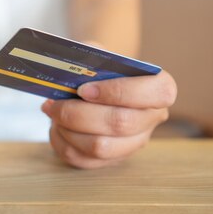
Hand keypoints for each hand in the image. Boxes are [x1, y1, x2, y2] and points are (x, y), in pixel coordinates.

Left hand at [42, 70, 176, 168]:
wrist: (95, 83)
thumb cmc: (99, 68)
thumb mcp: (98, 53)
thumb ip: (91, 57)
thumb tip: (73, 69)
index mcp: (159, 88)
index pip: (157, 93)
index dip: (118, 91)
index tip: (83, 89)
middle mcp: (152, 118)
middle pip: (120, 123)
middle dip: (79, 114)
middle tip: (54, 103)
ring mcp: (134, 143)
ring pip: (101, 147)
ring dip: (69, 131)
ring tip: (53, 114)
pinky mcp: (112, 159)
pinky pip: (85, 160)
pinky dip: (63, 144)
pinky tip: (55, 128)